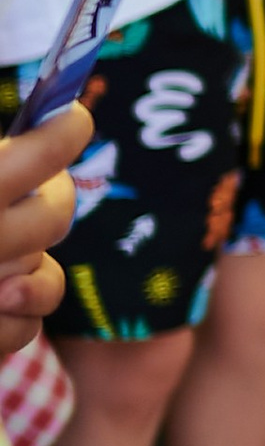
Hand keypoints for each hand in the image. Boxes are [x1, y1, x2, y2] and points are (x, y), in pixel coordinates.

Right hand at [0, 102, 85, 356]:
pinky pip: (25, 328)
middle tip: (37, 190)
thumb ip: (4, 166)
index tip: (76, 116)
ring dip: (30, 268)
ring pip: (44, 278)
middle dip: (51, 205)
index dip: (59, 136)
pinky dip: (16, 315)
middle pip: (51, 219)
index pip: (26, 163)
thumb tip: (58, 116)